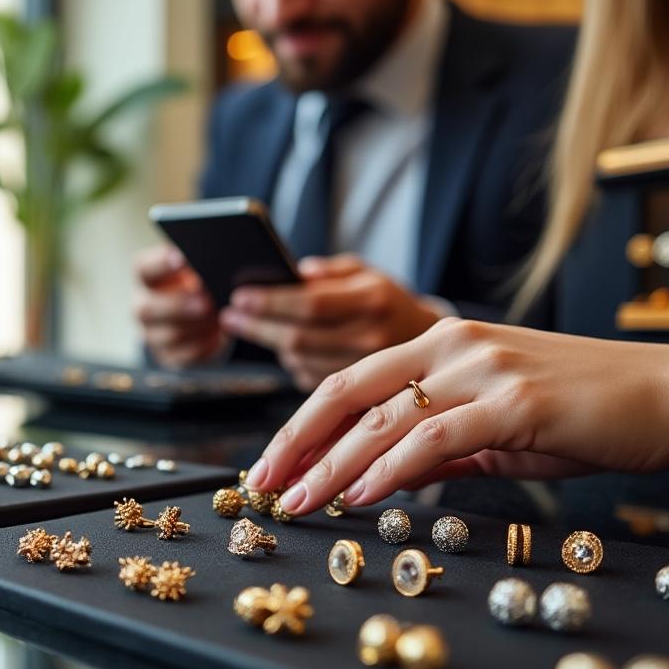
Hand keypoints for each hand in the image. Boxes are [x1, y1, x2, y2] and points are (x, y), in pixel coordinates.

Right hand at [135, 245, 224, 366]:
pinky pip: (183, 355)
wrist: (202, 319)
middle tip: (205, 303)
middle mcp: (143, 306)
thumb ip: (200, 267)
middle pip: (146, 309)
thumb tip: (211, 270)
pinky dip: (203, 345)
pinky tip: (218, 336)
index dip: (159, 264)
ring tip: (217, 319)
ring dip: (196, 327)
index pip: (143, 268)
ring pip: (167, 335)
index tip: (181, 260)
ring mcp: (152, 334)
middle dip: (178, 306)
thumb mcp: (198, 272)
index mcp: (148, 278)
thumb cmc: (199, 287)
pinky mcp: (168, 355)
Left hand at [220, 256, 442, 389]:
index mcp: (374, 301)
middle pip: (299, 338)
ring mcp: (368, 371)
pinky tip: (281, 346)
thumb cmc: (390, 305)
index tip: (239, 296)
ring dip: (269, 343)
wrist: (440, 348)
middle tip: (229, 316)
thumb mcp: (369, 275)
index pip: (312, 303)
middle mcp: (372, 337)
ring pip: (300, 363)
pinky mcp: (360, 396)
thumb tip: (299, 271)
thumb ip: (332, 271)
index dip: (271, 301)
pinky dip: (290, 363)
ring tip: (248, 325)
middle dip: (258, 327)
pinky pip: (309, 381)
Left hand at [243, 318, 668, 516]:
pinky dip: (390, 468)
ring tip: (299, 503)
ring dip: (332, 466)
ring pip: (383, 419)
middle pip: (346, 393)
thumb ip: (437, 448)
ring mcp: (482, 370)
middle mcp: (452, 345)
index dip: (301, 426)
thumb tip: (381, 478)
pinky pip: (434, 437)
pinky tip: (360, 495)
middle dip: (296, 444)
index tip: (270, 467)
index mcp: (440, 342)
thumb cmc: (582, 412)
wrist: (667, 397)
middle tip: (262, 487)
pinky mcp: (514, 402)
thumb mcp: (494, 427)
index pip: (348, 382)